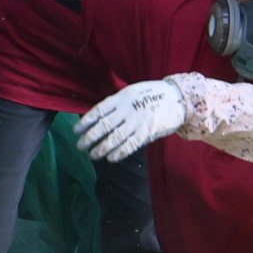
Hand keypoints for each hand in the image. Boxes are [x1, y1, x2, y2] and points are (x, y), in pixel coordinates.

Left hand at [74, 76, 189, 161]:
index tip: (76, 131)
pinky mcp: (147, 131)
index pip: (99, 111)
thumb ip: (117, 107)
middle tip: (80, 146)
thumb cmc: (150, 96)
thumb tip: (98, 123)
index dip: (86, 122)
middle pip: (104, 125)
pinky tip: (110, 158)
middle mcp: (127, 109)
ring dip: (101, 148)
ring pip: (115, 137)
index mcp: (121, 97)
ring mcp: (137, 120)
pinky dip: (119, 152)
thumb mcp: (131, 94)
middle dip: (90, 138)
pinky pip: (130, 144)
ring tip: (92, 155)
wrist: (177, 97)